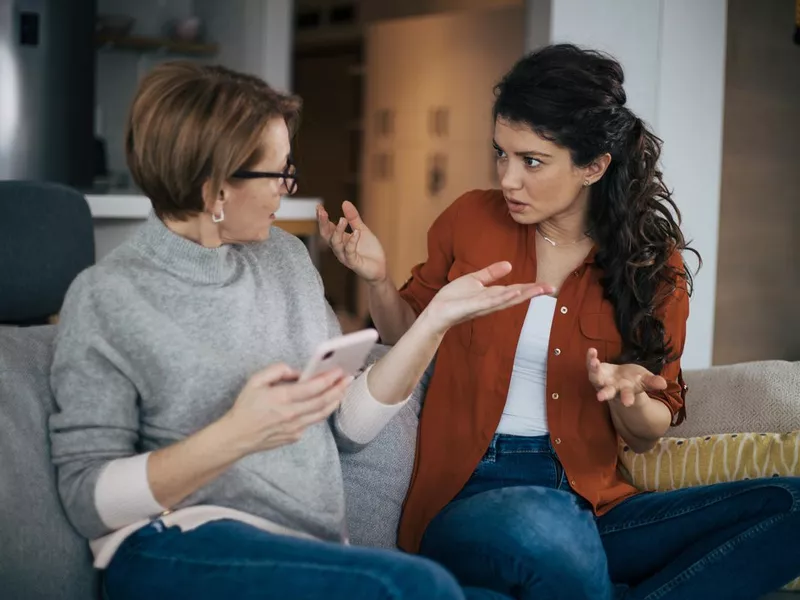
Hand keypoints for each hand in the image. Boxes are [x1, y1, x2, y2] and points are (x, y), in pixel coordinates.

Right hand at [224, 363, 351, 454]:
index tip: (339, 371)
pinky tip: (326, 403)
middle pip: (323, 401)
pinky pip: (312, 422)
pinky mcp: (295, 436)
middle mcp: (291, 414)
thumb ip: (277, 371)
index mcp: (282, 398)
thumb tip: (296, 372)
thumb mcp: (255, 381)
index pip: (313, 387)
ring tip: (343, 390)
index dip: (329, 379)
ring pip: (322, 414)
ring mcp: (295, 427)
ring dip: (335, 401)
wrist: (236, 436)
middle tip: (348, 379)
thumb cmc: (245, 407)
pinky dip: (321, 412)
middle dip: (338, 389)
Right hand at [317, 201, 387, 284]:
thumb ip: (353, 218)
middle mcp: (339, 248)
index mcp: (340, 240)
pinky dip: (352, 242)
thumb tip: (345, 202)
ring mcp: (345, 256)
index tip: (319, 207)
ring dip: (338, 231)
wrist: (380, 268)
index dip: (322, 219)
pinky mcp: (354, 263)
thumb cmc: (369, 250)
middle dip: (323, 224)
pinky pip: (350, 252)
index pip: (327, 229)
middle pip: (326, 236)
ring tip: (343, 219)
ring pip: (336, 244)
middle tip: (322, 212)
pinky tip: (357, 232)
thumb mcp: (362, 230)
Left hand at [422, 261, 553, 333]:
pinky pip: (489, 302)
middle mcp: (491, 302)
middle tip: (551, 288)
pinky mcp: (472, 307)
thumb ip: (491, 273)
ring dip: (522, 294)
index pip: (515, 290)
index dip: (531, 288)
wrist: (437, 311)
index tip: (548, 285)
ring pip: (506, 299)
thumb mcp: (474, 280)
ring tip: (538, 289)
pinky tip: (513, 292)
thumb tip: (509, 265)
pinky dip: (501, 298)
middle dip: (533, 292)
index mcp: (493, 296)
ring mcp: (483, 305)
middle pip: (515, 296)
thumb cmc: (454, 298)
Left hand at [586, 348, 666, 406]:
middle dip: (605, 394)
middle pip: (608, 392)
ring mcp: (602, 380)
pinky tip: (592, 350)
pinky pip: (591, 365)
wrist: (621, 378)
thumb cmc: (635, 380)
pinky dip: (590, 358)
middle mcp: (612, 388)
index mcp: (625, 391)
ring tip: (595, 362)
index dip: (627, 398)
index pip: (627, 395)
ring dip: (594, 370)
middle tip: (600, 397)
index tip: (627, 403)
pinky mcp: (596, 371)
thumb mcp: (645, 380)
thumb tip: (664, 384)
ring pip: (595, 378)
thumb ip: (653, 382)